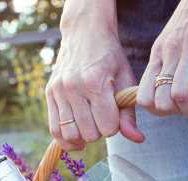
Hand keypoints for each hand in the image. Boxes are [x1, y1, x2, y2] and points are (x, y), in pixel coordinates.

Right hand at [46, 0, 144, 151]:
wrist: (84, 32)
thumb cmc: (109, 57)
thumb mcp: (125, 80)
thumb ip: (129, 112)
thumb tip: (137, 139)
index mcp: (96, 82)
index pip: (108, 128)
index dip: (114, 126)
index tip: (115, 115)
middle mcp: (74, 87)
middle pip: (90, 134)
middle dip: (99, 131)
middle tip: (102, 117)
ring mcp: (59, 91)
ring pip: (71, 134)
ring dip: (83, 135)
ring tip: (90, 124)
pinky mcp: (49, 93)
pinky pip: (55, 129)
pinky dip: (66, 139)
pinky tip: (77, 137)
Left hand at [137, 0, 187, 124]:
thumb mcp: (175, 37)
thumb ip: (171, 60)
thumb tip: (171, 90)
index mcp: (159, 51)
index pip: (143, 94)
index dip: (155, 112)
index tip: (172, 112)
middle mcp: (170, 51)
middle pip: (161, 100)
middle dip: (175, 114)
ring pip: (180, 94)